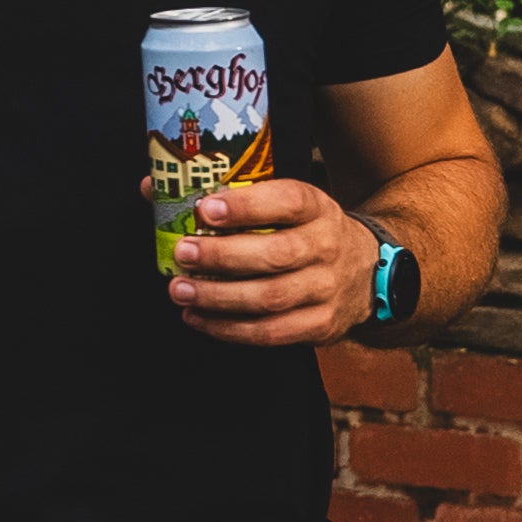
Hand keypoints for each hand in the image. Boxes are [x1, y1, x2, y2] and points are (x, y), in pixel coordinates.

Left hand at [167, 179, 378, 345]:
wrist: (368, 270)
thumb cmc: (304, 229)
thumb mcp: (282, 202)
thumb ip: (224, 194)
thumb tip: (153, 188)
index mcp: (316, 208)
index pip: (288, 201)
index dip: (246, 206)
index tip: (205, 208)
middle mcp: (327, 247)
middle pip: (276, 255)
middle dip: (222, 256)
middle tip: (182, 254)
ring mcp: (327, 290)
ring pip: (271, 298)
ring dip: (219, 297)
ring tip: (180, 291)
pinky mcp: (322, 325)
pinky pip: (272, 333)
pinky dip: (230, 329)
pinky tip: (199, 318)